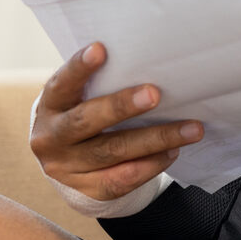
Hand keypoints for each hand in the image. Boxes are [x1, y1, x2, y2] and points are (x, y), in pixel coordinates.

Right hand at [29, 42, 203, 201]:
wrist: (67, 160)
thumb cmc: (84, 112)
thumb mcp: (80, 96)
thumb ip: (102, 82)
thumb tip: (149, 60)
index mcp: (50, 106)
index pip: (62, 84)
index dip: (79, 68)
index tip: (100, 49)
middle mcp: (51, 138)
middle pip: (86, 121)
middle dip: (122, 106)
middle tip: (155, 94)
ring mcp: (66, 168)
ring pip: (113, 153)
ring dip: (155, 139)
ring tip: (190, 129)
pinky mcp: (87, 190)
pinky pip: (122, 179)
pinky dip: (151, 165)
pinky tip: (173, 152)